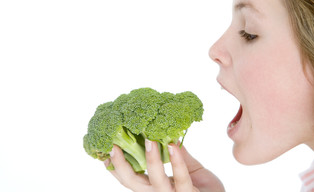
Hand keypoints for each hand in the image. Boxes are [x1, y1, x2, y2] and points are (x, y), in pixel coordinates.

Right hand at [104, 141, 224, 191]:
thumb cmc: (203, 187)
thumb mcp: (187, 168)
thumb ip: (177, 155)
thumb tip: (168, 133)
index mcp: (154, 187)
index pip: (130, 179)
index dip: (115, 167)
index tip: (104, 151)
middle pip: (133, 184)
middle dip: (121, 166)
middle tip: (114, 145)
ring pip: (154, 182)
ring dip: (151, 160)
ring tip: (149, 139)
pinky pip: (181, 180)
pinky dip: (177, 161)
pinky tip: (174, 145)